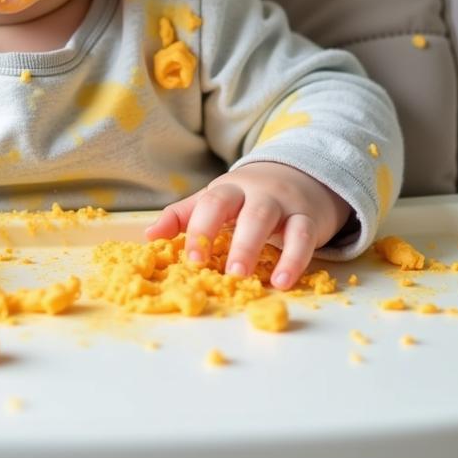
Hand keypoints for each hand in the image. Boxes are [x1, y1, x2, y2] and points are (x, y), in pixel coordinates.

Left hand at [144, 161, 351, 289]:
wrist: (299, 175)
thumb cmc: (248, 196)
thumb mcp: (216, 199)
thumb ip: (184, 215)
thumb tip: (149, 235)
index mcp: (228, 189)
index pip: (211, 203)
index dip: (199, 229)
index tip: (191, 260)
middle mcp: (256, 193)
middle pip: (244, 210)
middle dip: (233, 240)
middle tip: (224, 273)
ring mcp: (283, 204)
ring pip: (271, 220)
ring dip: (257, 248)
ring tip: (244, 278)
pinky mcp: (308, 218)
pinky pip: (304, 237)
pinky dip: (295, 260)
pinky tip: (282, 282)